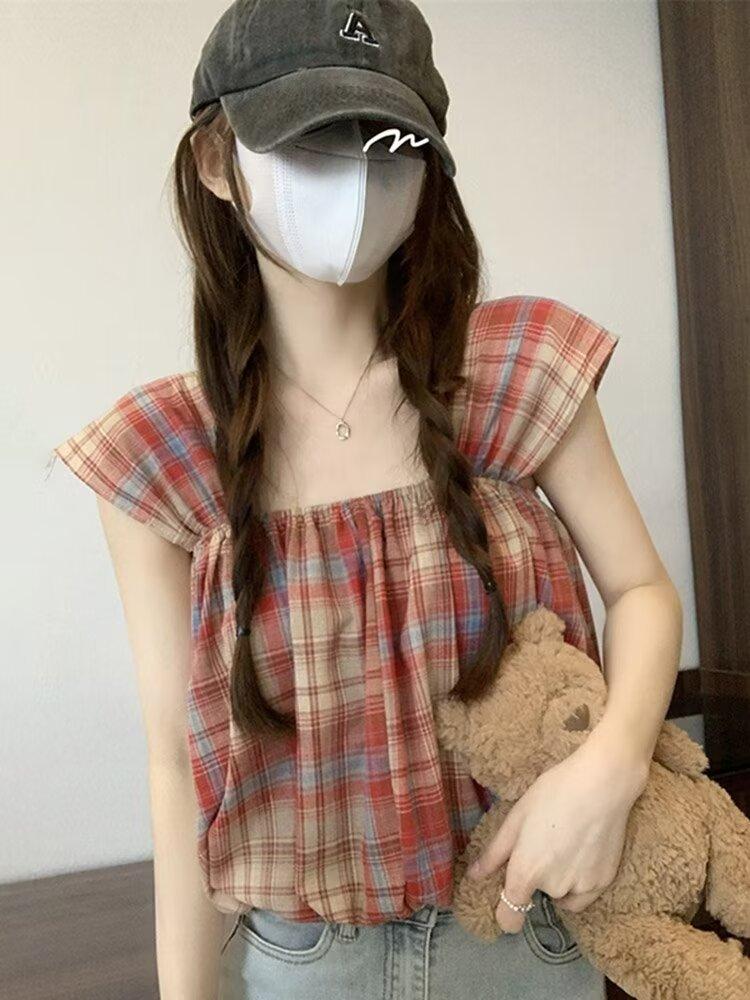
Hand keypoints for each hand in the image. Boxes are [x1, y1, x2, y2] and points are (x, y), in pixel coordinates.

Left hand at [465, 730, 647, 932]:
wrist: (601, 785)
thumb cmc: (553, 793)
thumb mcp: (516, 818)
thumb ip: (494, 853)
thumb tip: (475, 876)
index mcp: (526, 872)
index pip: (510, 918)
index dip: (506, 914)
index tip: (508, 899)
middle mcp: (553, 888)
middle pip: (538, 893)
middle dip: (538, 875)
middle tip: (546, 840)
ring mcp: (581, 888)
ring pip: (562, 894)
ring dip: (560, 879)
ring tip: (567, 842)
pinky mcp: (603, 883)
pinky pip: (583, 893)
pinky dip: (580, 881)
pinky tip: (583, 851)